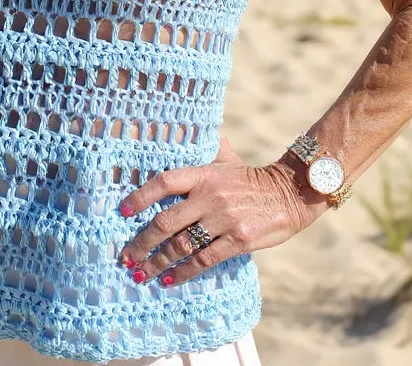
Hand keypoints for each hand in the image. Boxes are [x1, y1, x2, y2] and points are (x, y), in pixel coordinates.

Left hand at [115, 135, 323, 286]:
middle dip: (141, 242)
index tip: (122, 211)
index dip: (140, 196)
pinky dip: (183, 272)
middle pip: (166, 221)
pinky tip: (169, 280)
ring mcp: (224, 219)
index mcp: (203, 174)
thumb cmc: (251, 180)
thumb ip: (205, 151)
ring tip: (141, 274)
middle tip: (125, 257)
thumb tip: (188, 131)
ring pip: (181, 245)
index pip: (164, 182)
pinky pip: (204, 260)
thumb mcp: (226, 160)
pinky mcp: (238, 240)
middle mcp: (210, 196)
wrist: (289, 194)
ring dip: (157, 262)